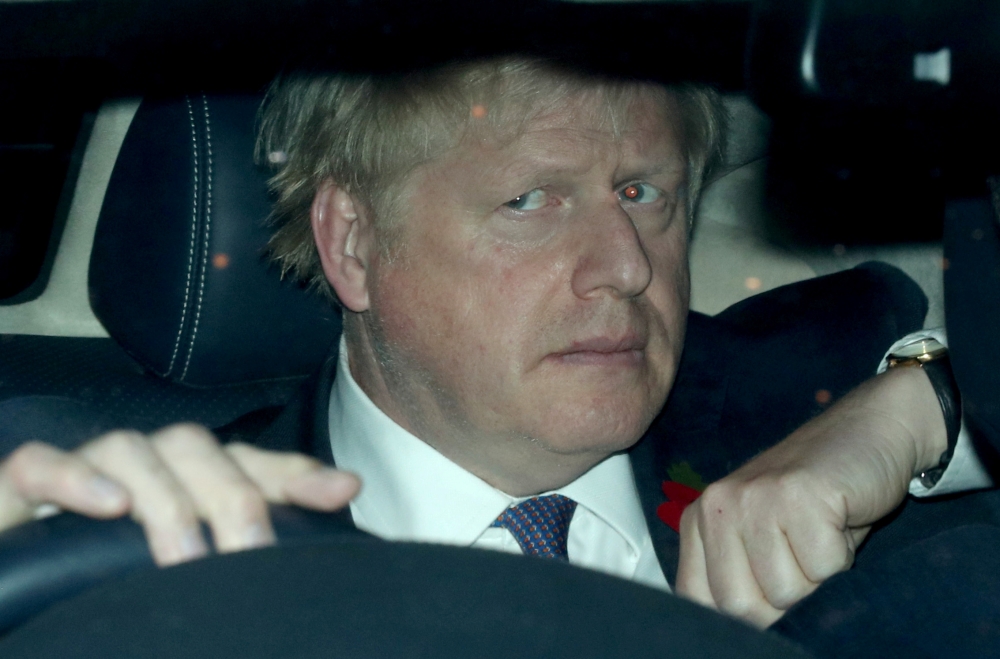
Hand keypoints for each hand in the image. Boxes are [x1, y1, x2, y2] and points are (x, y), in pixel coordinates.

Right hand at [0, 424, 360, 565]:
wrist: (21, 584)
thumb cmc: (104, 577)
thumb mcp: (190, 567)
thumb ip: (250, 539)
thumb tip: (338, 506)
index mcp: (185, 483)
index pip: (246, 464)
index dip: (294, 474)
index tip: (342, 491)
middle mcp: (141, 468)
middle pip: (196, 449)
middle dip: (232, 495)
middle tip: (249, 553)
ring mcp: (83, 472)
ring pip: (130, 449)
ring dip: (165, 500)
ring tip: (186, 558)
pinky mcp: (19, 488)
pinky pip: (40, 464)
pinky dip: (76, 478)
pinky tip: (109, 506)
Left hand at [675, 366, 946, 626]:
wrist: (867, 433)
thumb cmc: (816, 501)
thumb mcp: (763, 541)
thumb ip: (738, 578)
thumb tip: (734, 636)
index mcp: (698, 521)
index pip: (700, 602)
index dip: (744, 617)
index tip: (772, 603)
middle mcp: (716, 506)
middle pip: (741, 607)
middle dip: (784, 601)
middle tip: (804, 561)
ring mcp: (754, 497)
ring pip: (786, 592)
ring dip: (818, 579)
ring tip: (821, 536)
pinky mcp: (797, 495)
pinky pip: (824, 569)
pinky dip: (843, 558)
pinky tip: (839, 521)